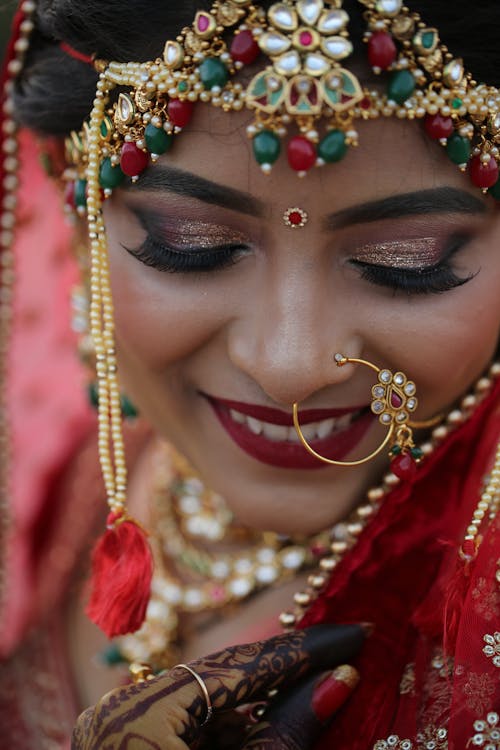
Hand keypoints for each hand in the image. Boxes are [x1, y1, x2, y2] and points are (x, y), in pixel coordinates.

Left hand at [72, 624, 365, 749]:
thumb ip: (288, 732)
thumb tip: (339, 682)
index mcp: (139, 717)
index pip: (236, 666)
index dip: (302, 651)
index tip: (355, 634)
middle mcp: (121, 711)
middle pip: (221, 681)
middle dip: (284, 676)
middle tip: (342, 660)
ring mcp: (122, 730)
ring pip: (209, 706)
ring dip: (259, 709)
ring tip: (314, 696)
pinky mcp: (133, 746)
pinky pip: (193, 728)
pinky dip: (231, 734)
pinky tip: (265, 736)